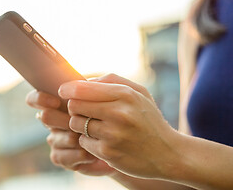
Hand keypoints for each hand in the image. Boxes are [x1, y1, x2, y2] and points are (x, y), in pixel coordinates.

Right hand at [26, 90, 116, 175]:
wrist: (118, 144)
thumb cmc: (108, 116)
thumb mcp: (101, 99)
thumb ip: (89, 90)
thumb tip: (84, 83)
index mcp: (57, 104)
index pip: (35, 98)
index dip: (41, 99)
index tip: (56, 101)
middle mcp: (52, 121)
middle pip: (45, 117)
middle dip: (63, 119)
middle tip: (78, 122)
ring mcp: (55, 139)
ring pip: (55, 138)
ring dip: (74, 137)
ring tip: (91, 138)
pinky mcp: (60, 157)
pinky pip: (61, 156)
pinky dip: (78, 154)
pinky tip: (91, 153)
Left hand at [59, 73, 178, 179]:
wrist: (169, 154)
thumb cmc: (148, 119)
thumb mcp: (139, 93)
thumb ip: (111, 81)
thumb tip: (83, 80)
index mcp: (125, 95)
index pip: (81, 88)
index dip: (67, 89)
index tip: (63, 91)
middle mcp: (118, 113)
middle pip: (74, 105)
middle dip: (75, 107)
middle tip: (84, 110)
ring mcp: (113, 134)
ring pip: (75, 124)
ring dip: (80, 124)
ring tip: (96, 125)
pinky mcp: (108, 153)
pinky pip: (83, 141)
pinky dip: (88, 140)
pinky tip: (103, 140)